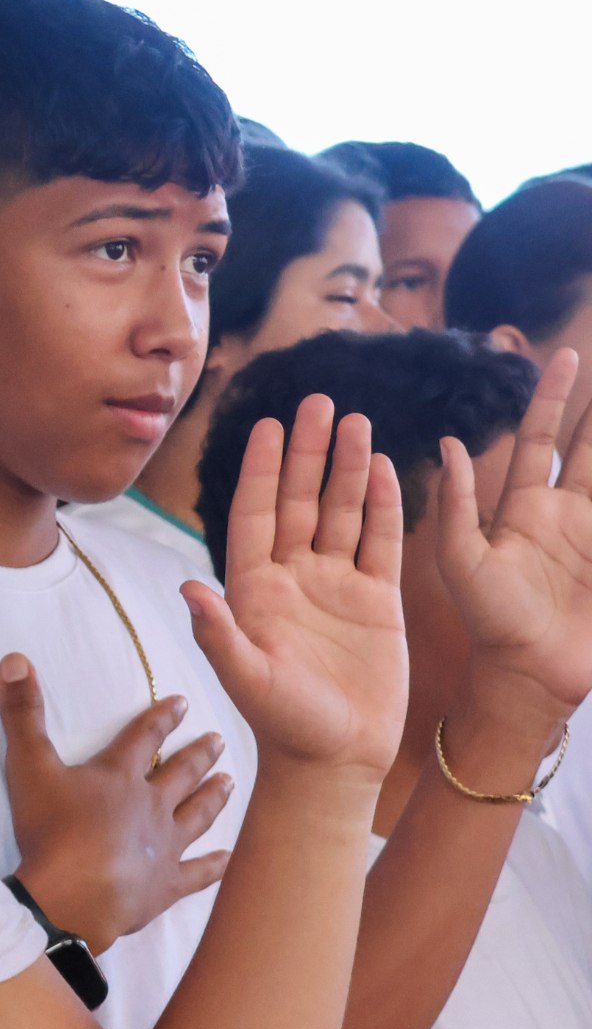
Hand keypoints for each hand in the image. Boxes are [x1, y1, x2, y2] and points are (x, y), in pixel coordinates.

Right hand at [0, 656, 233, 953]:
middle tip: (218, 739)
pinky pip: (197, 872)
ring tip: (228, 781)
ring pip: (196, 815)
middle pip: (180, 773)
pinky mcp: (165, 885)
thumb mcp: (28, 766)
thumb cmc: (50, 831)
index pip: (145, 737)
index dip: (162, 717)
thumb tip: (17, 658)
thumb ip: (23, 714)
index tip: (182, 701)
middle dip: (199, 754)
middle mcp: (150, 805)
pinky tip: (228, 857)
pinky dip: (214, 864)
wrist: (73, 896)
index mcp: (119, 776)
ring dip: (213, 797)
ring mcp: (163, 847)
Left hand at [186, 396, 407, 778]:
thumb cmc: (282, 724)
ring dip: (348, 469)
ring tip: (357, 420)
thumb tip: (189, 589)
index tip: (268, 425)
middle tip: (318, 400)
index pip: (256, 515)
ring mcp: (335, 588)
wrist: (333, 762)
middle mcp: (292, 580)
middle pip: (301, 502)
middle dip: (309, 452)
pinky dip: (383, 507)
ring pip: (342, 514)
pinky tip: (387, 469)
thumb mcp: (246, 677)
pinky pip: (380, 543)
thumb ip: (218, 632)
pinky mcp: (376, 603)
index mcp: (254, 590)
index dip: (263, 470)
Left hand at [436, 349, 591, 727]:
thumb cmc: (487, 619)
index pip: (539, 438)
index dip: (552, 399)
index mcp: (523, 506)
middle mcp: (565, 512)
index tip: (566, 355)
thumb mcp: (460, 560)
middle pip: (590, 446)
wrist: (529, 673)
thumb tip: (451, 443)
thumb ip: (456, 505)